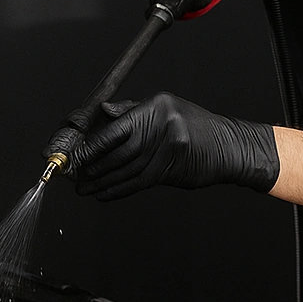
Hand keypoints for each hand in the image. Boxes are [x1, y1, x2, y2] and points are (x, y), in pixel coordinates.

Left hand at [71, 93, 279, 200]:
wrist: (228, 146)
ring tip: (84, 188)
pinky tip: (103, 194)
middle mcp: (159, 128)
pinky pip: (137, 183)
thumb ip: (133, 111)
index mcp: (155, 108)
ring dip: (101, 183)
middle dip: (92, 166)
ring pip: (124, 171)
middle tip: (74, 174)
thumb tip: (103, 113)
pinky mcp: (170, 171)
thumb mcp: (166, 107)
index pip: (115, 129)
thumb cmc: (195, 124)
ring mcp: (165, 150)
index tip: (76, 155)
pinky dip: (117, 190)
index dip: (92, 145)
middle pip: (116, 152)